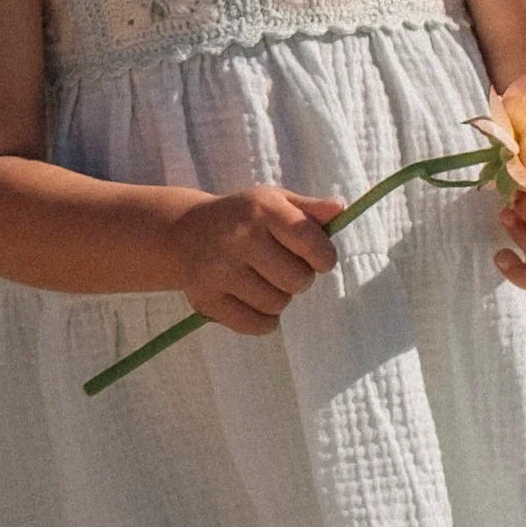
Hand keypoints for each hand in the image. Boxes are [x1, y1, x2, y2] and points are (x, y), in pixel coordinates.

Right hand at [168, 182, 346, 335]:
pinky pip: (255, 325)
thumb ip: (309, 209)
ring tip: (264, 281)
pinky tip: (253, 301)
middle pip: (298, 280)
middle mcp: (238, 238)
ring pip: (277, 305)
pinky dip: (263, 320)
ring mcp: (219, 271)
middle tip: (282, 268)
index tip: (317, 258)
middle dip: (299, 278)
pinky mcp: (206, 299)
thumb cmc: (242, 217)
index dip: (324, 257)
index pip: (310, 242)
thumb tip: (340, 211)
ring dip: (279, 298)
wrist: (185, 232)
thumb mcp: (275, 201)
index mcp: (261, 209)